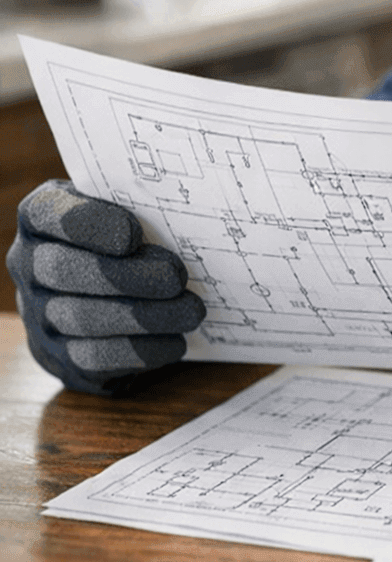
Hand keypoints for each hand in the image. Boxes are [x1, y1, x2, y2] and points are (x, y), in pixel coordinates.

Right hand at [7, 180, 203, 394]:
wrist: (109, 292)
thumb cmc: (128, 237)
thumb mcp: (131, 209)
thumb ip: (146, 204)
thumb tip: (192, 211)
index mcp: (42, 217)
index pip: (47, 213)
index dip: (88, 223)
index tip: (133, 234)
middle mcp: (30, 265)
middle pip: (63, 271)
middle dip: (125, 276)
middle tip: (176, 277)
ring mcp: (40, 313)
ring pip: (81, 318)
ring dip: (143, 317)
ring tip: (191, 311)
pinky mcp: (59, 355)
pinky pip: (93, 358)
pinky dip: (139, 350)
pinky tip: (175, 342)